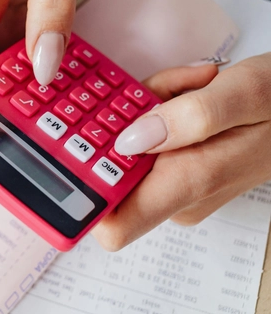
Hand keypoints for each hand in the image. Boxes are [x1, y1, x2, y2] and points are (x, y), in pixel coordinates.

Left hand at [92, 54, 270, 250]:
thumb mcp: (245, 95)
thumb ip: (191, 119)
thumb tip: (129, 141)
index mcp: (186, 185)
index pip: (112, 225)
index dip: (81, 196)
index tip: (67, 155)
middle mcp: (175, 192)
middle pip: (110, 168)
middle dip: (118, 124)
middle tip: (157, 94)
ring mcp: (176, 179)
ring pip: (126, 144)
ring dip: (144, 108)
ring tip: (186, 88)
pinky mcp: (179, 164)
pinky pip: (146, 136)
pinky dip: (157, 108)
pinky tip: (188, 90)